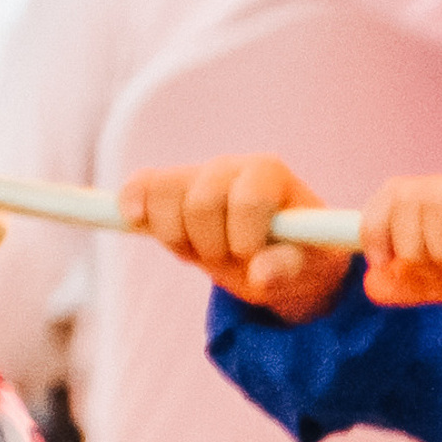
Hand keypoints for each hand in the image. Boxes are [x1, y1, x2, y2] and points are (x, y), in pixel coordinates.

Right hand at [122, 157, 351, 322]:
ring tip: (201, 252)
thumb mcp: (309, 267)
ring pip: (162, 193)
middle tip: (229, 260)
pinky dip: (132, 203)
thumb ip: (287, 267)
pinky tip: (135, 220)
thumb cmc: (300, 256)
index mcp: (270, 174)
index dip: (245, 239)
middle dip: (212, 246)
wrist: (279, 254)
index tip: (253, 257)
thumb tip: (261, 275)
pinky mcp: (168, 189)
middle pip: (201, 203)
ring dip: (176, 237)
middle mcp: (231, 166)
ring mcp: (196, 174)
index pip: (248, 200)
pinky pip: (141, 186)